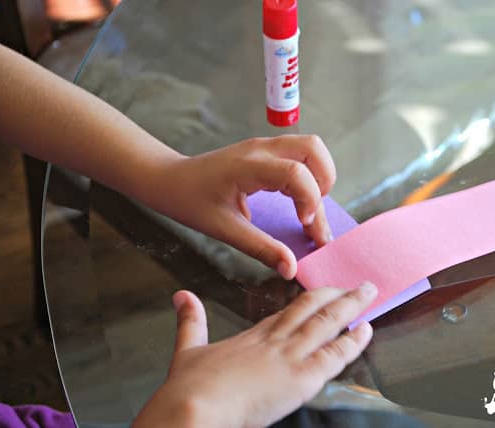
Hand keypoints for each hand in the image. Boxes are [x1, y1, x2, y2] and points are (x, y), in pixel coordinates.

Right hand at [132, 283, 376, 427]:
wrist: (194, 408)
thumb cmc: (189, 387)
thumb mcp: (187, 349)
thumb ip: (190, 321)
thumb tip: (181, 296)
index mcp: (253, 336)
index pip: (288, 313)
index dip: (310, 302)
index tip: (325, 294)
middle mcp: (275, 341)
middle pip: (312, 309)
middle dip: (337, 295)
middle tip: (358, 284)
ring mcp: (290, 357)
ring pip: (328, 324)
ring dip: (351, 307)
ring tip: (369, 294)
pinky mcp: (300, 380)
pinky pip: (335, 356)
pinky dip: (353, 342)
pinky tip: (366, 330)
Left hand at [153, 135, 335, 279]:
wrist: (170, 179)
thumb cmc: (191, 200)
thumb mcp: (225, 229)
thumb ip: (261, 248)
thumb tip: (290, 268)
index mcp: (249, 165)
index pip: (296, 172)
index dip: (309, 199)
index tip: (303, 225)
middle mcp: (261, 149)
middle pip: (313, 148)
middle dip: (325, 182)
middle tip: (311, 215)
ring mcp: (264, 147)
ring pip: (310, 148)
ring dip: (320, 177)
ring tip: (308, 210)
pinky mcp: (266, 152)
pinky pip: (299, 156)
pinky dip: (309, 177)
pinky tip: (298, 203)